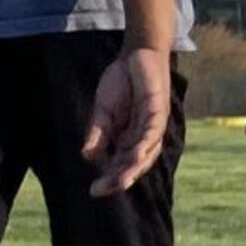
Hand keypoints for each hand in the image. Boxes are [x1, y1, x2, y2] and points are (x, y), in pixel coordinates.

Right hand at [84, 44, 172, 196]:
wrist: (136, 54)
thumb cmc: (121, 84)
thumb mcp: (103, 112)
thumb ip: (98, 134)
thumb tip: (87, 157)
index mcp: (130, 140)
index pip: (121, 166)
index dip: (110, 179)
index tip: (93, 191)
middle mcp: (144, 137)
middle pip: (134, 165)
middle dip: (119, 178)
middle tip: (101, 189)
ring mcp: (153, 125)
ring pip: (145, 153)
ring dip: (133, 167)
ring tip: (120, 182)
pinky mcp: (159, 111)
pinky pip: (153, 131)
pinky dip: (144, 144)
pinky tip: (135, 155)